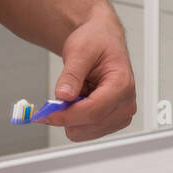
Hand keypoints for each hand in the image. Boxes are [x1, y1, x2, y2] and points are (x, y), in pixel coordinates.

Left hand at [40, 7, 136, 140]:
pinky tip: (79, 100)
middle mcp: (126, 103)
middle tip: (54, 98)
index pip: (93, 111)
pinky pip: (86, 131)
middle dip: (67, 115)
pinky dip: (76, 119)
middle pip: (89, 125)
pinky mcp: (112, 121)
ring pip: (86, 132)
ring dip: (72, 116)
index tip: (46, 114)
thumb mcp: (79, 50)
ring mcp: (121, 115)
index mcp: (122, 84)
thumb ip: (71, 75)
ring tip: (76, 92)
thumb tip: (63, 96)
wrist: (102, 40)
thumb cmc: (97, 41)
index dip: (67, 115)